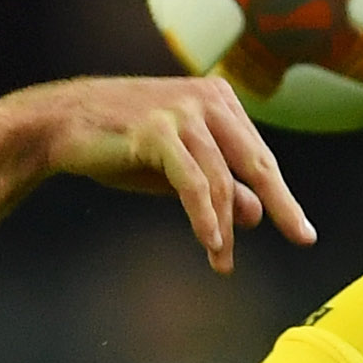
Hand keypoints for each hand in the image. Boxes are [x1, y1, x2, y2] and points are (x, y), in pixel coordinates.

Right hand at [4, 73, 316, 270]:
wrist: (60, 123)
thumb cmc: (119, 143)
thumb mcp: (178, 169)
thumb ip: (219, 186)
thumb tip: (259, 213)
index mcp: (219, 100)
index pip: (259, 156)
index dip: (282, 197)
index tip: (302, 231)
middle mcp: (207, 99)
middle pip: (255, 162)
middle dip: (280, 205)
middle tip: (302, 237)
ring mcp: (182, 111)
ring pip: (220, 179)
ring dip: (224, 227)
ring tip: (222, 263)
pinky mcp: (157, 129)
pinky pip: (192, 180)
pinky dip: (203, 215)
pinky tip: (210, 242)